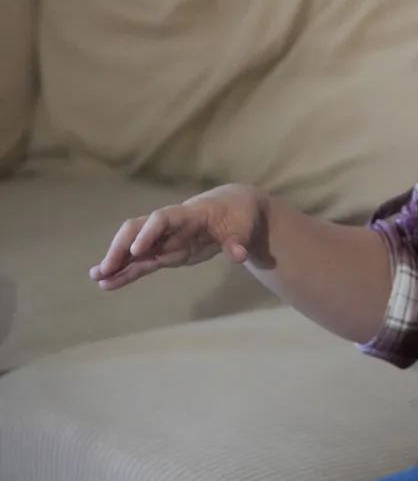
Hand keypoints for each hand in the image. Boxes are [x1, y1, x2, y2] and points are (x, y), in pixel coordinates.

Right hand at [89, 184, 269, 289]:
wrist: (234, 209)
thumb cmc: (239, 214)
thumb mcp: (244, 226)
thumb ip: (238, 241)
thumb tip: (239, 256)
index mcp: (188, 214)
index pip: (162, 218)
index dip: (149, 232)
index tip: (136, 250)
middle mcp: (170, 226)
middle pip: (137, 230)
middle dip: (120, 248)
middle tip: (106, 268)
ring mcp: (165, 239)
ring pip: (134, 249)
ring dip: (116, 262)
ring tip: (97, 278)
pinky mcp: (166, 253)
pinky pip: (141, 263)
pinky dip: (126, 273)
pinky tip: (108, 284)